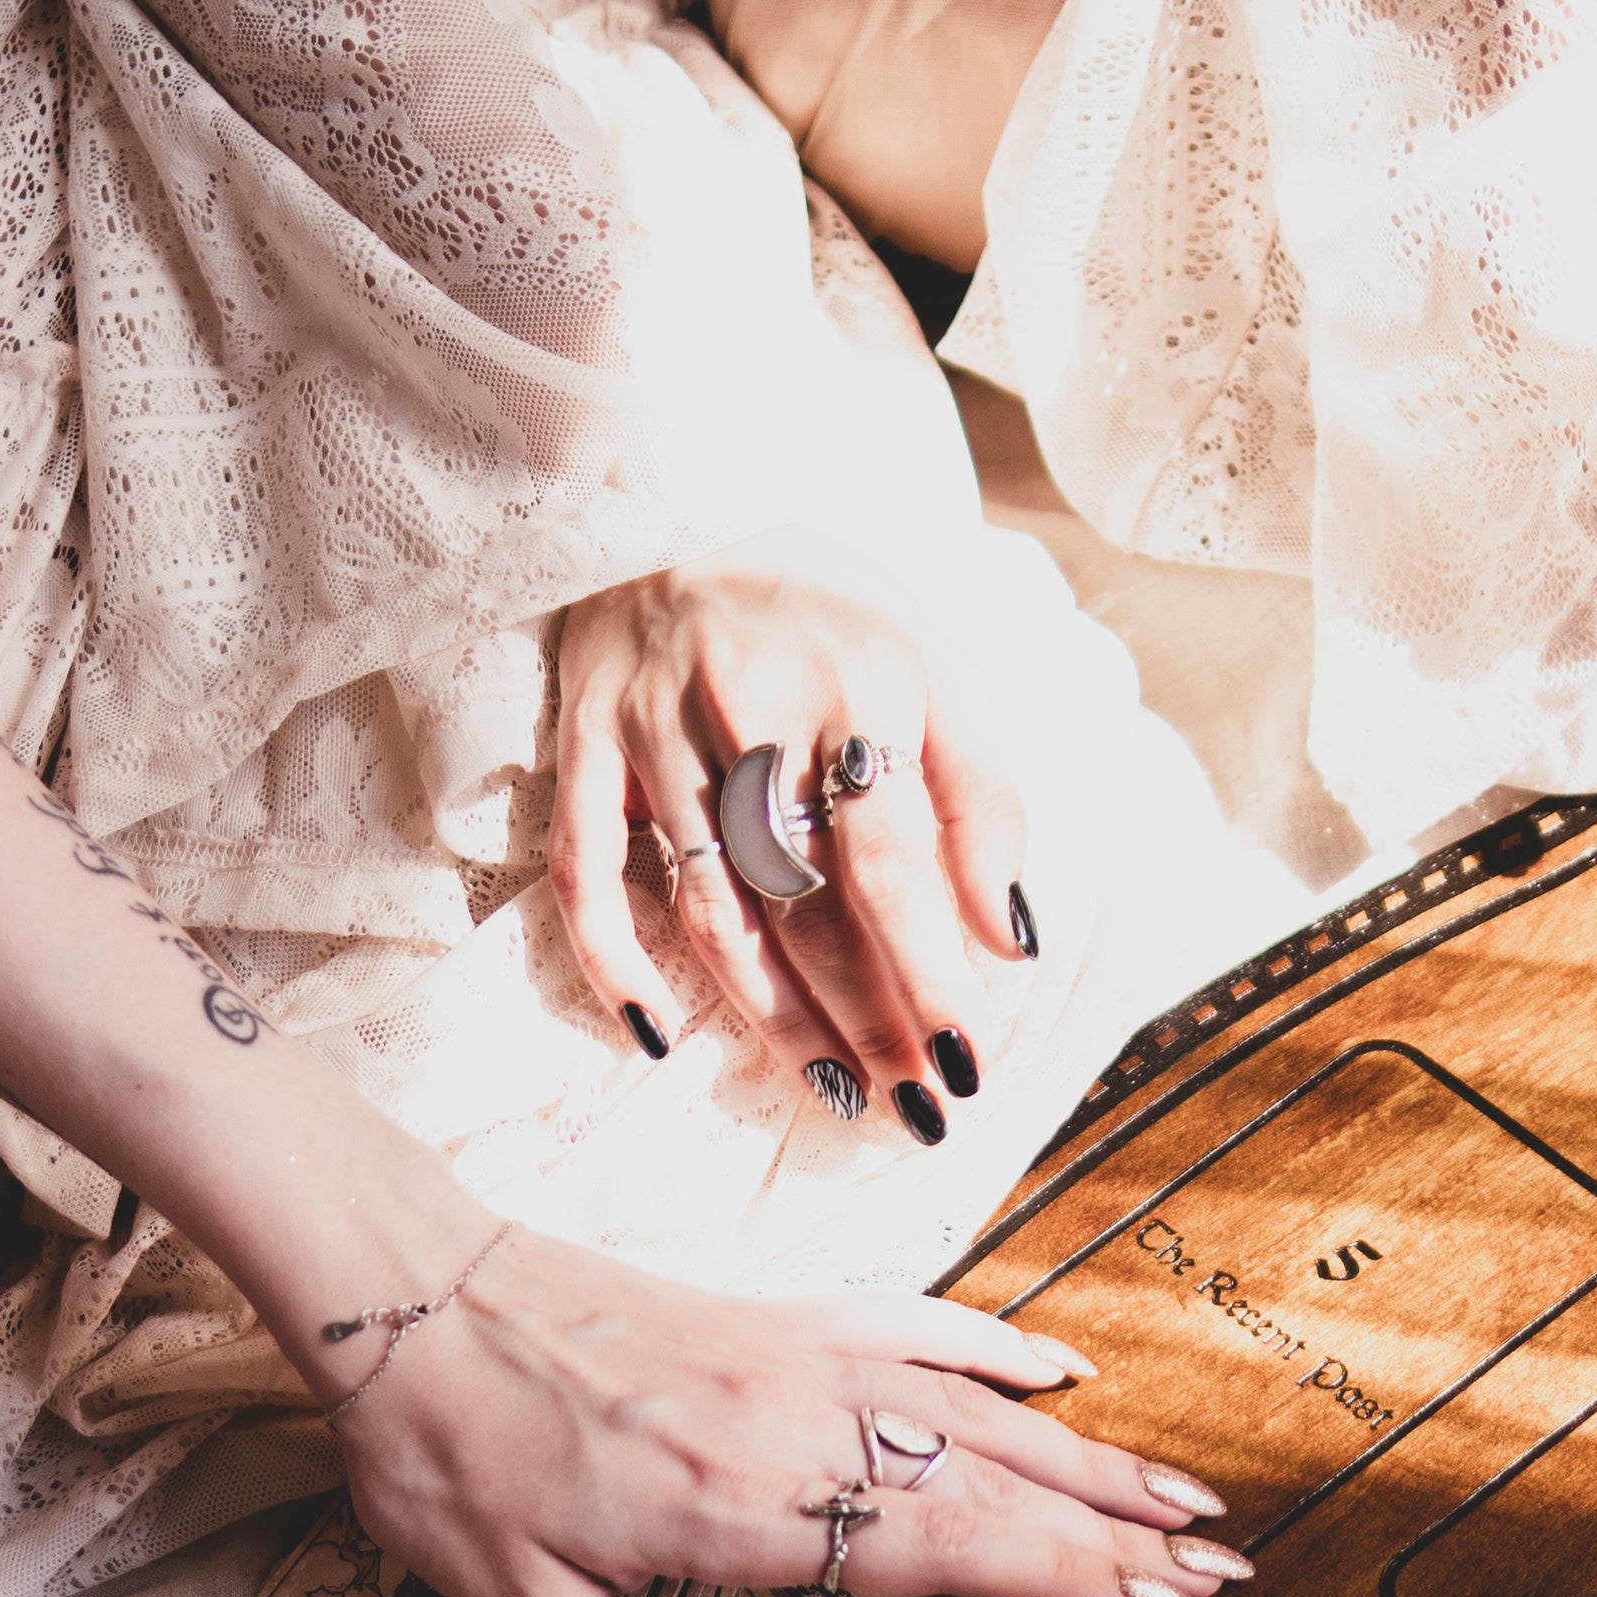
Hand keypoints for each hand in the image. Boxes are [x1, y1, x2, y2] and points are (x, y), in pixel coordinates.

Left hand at [322, 1225, 1253, 1596]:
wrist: (399, 1298)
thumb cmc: (450, 1463)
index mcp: (746, 1512)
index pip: (947, 1555)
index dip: (1068, 1585)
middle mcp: (798, 1426)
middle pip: (993, 1486)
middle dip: (1119, 1537)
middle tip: (1225, 1575)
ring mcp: (797, 1358)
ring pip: (978, 1410)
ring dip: (1090, 1458)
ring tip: (1186, 1501)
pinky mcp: (774, 1317)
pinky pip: (915, 1327)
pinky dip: (999, 1349)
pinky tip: (1065, 1370)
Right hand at [549, 533, 1036, 1133]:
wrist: (681, 489)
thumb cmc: (834, 605)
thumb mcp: (942, 664)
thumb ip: (984, 799)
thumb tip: (1012, 937)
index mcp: (859, 682)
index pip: (892, 859)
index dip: (928, 972)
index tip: (966, 1062)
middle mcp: (752, 705)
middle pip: (807, 902)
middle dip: (867, 1019)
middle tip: (912, 1108)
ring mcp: (654, 727)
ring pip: (711, 907)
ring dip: (773, 1017)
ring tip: (835, 1092)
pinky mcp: (584, 741)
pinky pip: (585, 871)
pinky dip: (614, 962)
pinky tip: (661, 1037)